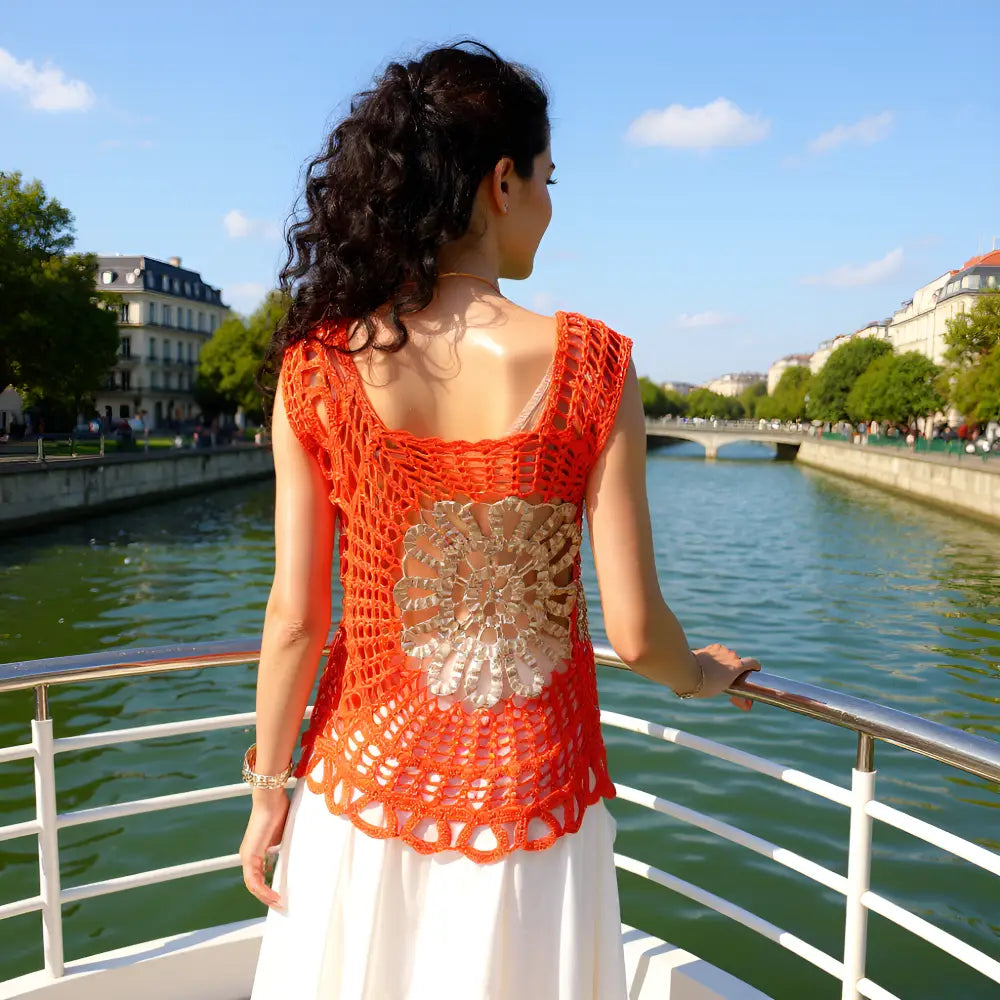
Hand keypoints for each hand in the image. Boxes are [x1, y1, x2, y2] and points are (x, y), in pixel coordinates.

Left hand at [239, 789, 289, 908]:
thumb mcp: (282, 834)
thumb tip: (292, 855)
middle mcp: (248, 856)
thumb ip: (282, 847)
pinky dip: (263, 891)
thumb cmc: (279, 810)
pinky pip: (253, 881)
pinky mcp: (249, 857)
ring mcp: (247, 857)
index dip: (268, 888)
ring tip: (280, 904)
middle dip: (268, 897)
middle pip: (255, 884)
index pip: (259, 876)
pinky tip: (275, 897)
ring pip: (253, 886)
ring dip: (266, 897)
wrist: (270, 799)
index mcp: (256, 851)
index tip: (282, 896)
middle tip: (282, 905)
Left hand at [691, 643, 760, 710]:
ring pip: (725, 655)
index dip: (754, 667)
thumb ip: (733, 690)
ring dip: (722, 662)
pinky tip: (706, 665)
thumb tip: (744, 702)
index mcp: (737, 666)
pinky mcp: (709, 647)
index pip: (753, 662)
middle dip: (733, 668)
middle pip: (736, 661)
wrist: (685, 671)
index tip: (754, 670)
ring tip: (713, 673)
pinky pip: (716, 652)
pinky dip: (714, 657)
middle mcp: (731, 655)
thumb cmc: (704, 684)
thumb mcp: (721, 689)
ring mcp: (720, 650)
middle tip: (726, 678)